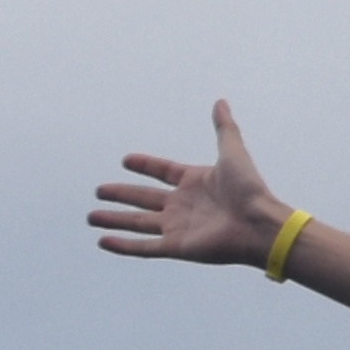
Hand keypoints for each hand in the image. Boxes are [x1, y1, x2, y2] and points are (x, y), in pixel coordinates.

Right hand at [93, 99, 294, 267]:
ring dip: (114, 220)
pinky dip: (123, 245)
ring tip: (91, 216)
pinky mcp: (176, 247)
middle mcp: (183, 205)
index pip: (163, 171)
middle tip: (99, 191)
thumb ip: (224, 128)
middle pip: (144, 199)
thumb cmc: (249, 189)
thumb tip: (221, 101)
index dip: (145, 165)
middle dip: (121, 195)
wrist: (258, 223)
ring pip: (138, 223)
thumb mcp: (232, 152)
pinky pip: (144, 247)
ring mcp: (178, 227)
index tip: (126, 160)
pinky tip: (102, 241)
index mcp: (195, 182)